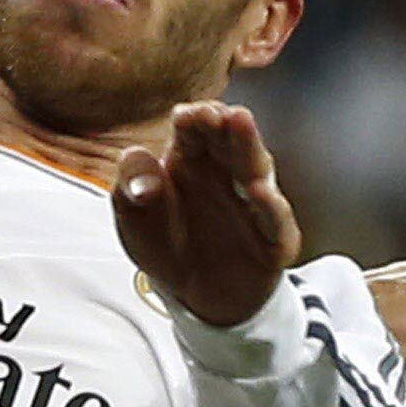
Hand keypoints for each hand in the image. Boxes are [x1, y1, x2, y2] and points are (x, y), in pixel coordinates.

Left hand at [113, 103, 301, 327]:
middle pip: (229, 140)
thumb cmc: (163, 242)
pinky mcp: (272, 241)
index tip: (186, 116)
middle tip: (222, 111)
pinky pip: (275, 222)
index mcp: (190, 159)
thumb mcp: (131, 213)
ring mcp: (252, 204)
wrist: (192, 295)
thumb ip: (129, 185)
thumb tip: (142, 181)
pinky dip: (271, 206)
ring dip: (249, 145)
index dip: (193, 119)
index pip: (194, 130)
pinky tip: (260, 192)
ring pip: (256, 168)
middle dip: (226, 123)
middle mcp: (225, 174)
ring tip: (242, 125)